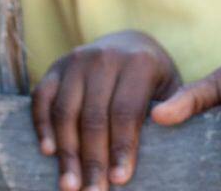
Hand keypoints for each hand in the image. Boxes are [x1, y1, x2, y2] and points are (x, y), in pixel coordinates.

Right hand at [30, 30, 181, 190]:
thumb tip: (165, 120)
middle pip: (94, 117)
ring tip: (70, 185)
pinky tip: (49, 152)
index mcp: (138, 61)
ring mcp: (76, 60)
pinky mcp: (55, 68)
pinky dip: (42, 126)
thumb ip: (179, 103)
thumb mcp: (171, 85)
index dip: (122, 148)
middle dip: (93, 160)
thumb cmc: (152, 76)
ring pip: (65, 113)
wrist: (126, 43)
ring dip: (67, 153)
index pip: (126, 112)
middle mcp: (104, 57)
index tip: (120, 179)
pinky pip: (41, 100)